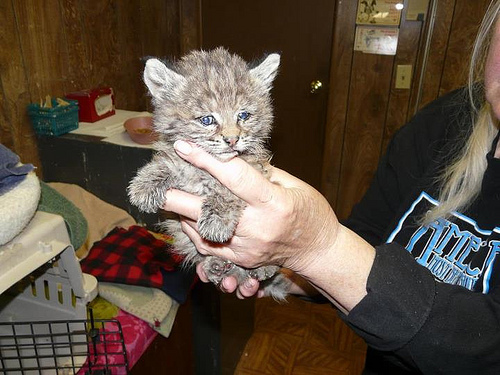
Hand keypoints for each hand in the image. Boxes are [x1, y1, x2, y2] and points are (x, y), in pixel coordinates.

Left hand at [164, 140, 374, 311]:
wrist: (318, 250)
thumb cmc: (311, 212)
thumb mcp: (294, 185)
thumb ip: (263, 172)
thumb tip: (233, 159)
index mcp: (272, 202)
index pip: (233, 177)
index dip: (205, 160)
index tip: (183, 146)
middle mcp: (256, 227)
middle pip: (204, 210)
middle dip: (175, 195)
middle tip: (156, 181)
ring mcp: (246, 247)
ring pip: (200, 230)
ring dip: (181, 213)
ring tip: (168, 195)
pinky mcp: (241, 259)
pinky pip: (208, 246)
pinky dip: (193, 231)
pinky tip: (187, 218)